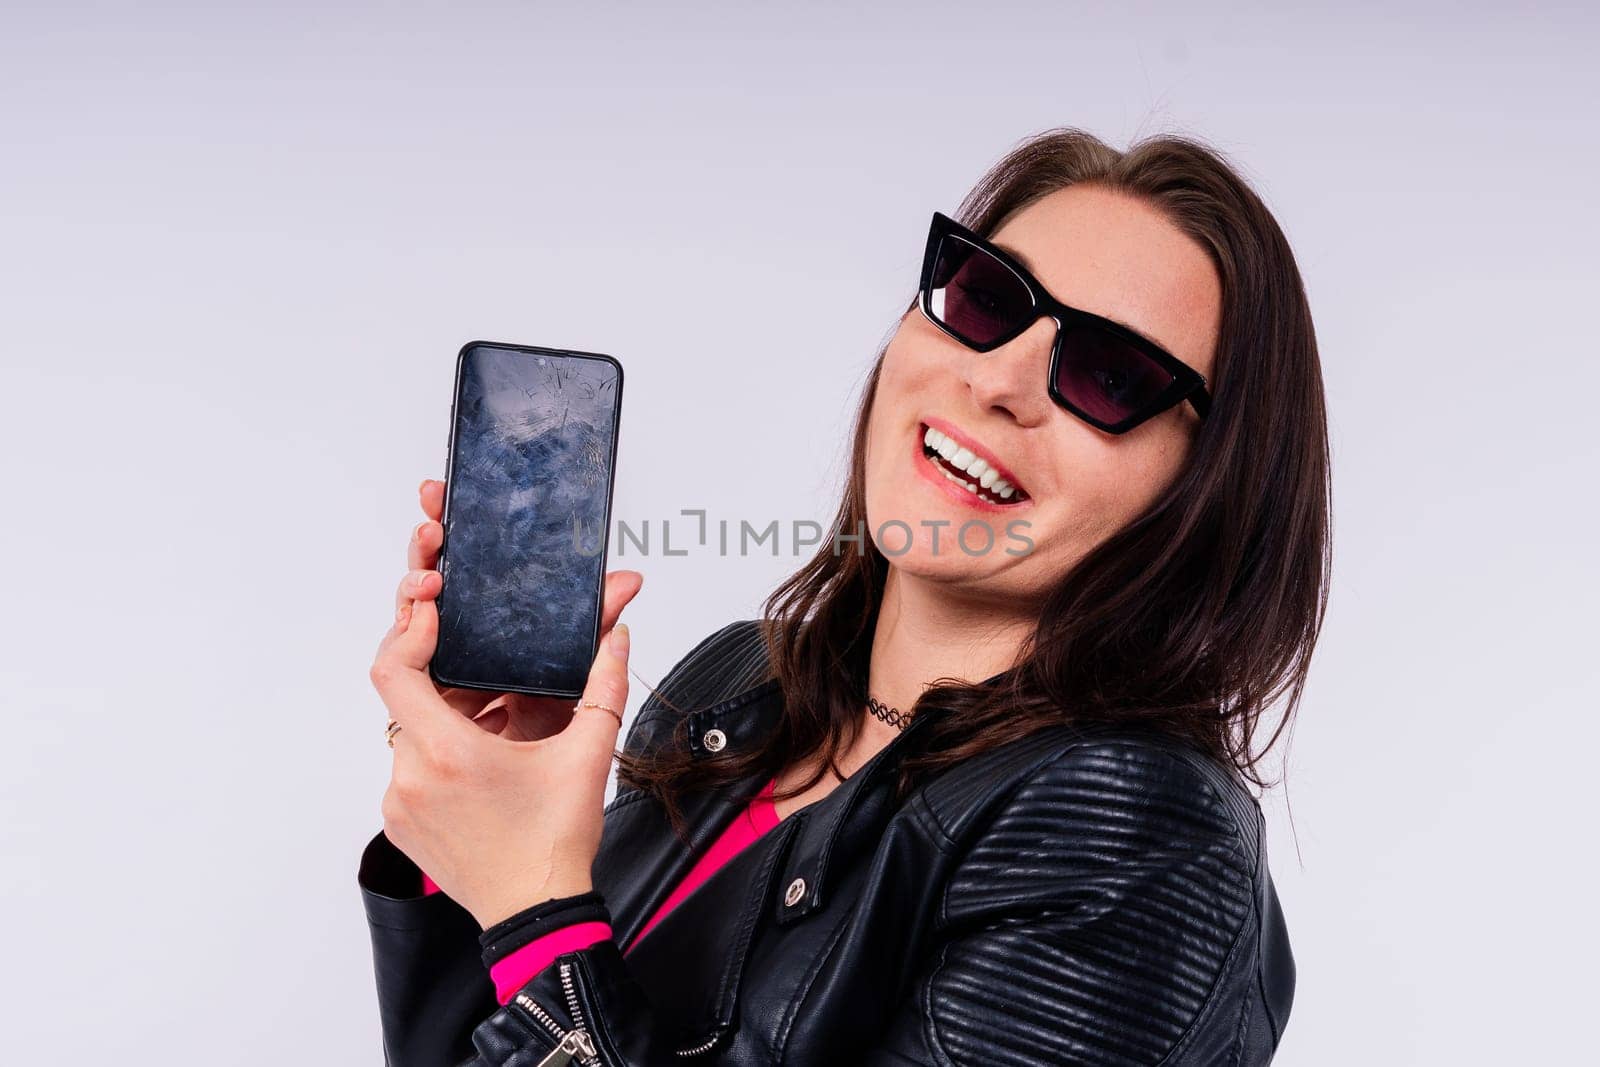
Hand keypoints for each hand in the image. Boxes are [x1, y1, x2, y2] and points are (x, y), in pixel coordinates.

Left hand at [371, 477, 642, 927]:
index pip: (395, 669)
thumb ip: (603, 685)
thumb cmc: (556, 843)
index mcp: (449, 752)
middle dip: (448, 680)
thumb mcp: (587, 755)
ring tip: (501, 729)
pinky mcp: (400, 825)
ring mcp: (400, 804)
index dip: (410, 630)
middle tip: (491, 675)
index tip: (434, 611)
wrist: (537, 913)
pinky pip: (411, 769)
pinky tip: (485, 764)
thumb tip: (616, 636)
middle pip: (410, 699)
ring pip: (412, 734)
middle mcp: (411, 776)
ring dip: (449, 721)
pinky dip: (442, 755)